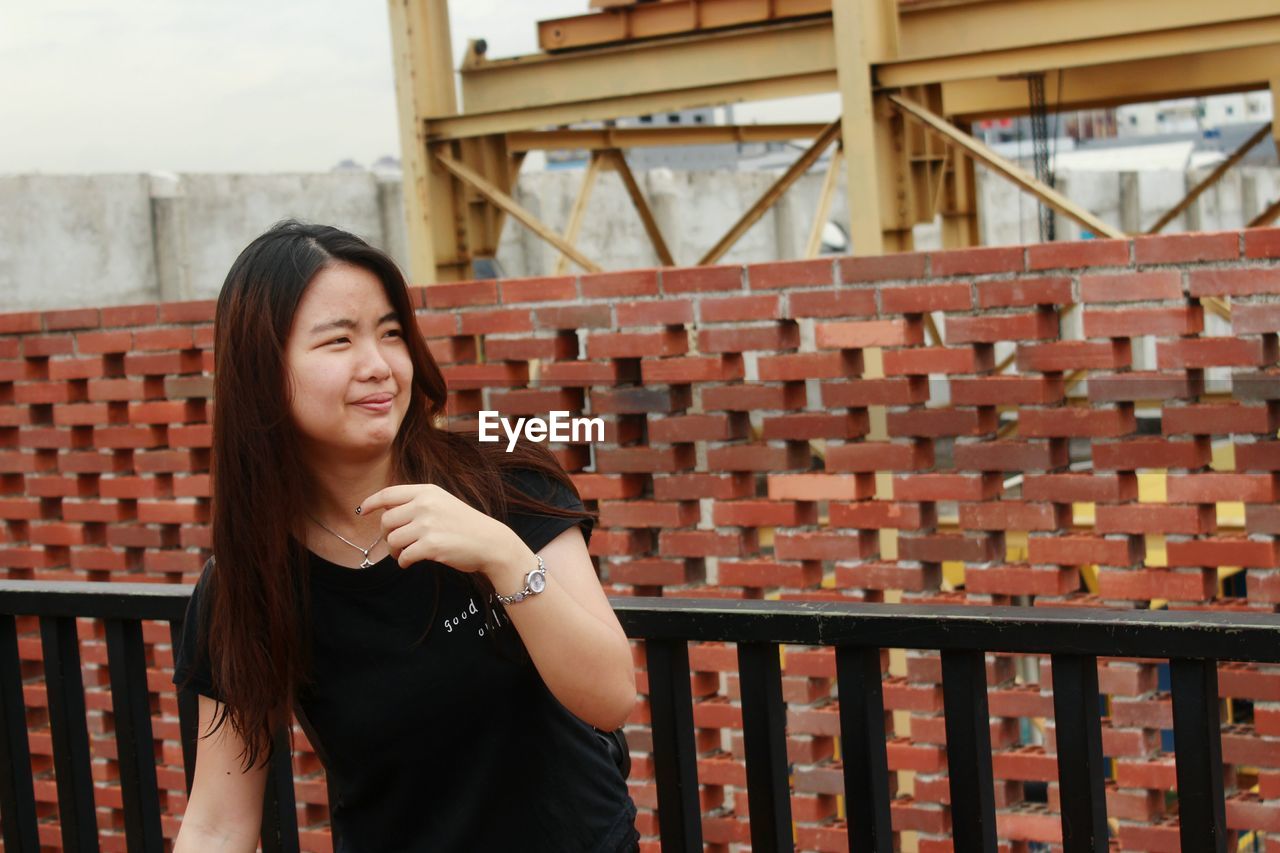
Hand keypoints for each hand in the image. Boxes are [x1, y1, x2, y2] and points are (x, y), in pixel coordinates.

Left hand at [359, 484, 519, 573]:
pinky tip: (410, 562)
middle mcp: (425, 505)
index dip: (371, 502)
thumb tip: (386, 511)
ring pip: (393, 539)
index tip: (362, 511)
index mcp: (427, 492)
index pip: (389, 494)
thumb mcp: (442, 503)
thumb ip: (417, 503)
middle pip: (387, 520)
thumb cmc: (465, 525)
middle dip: (387, 534)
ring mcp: (428, 525)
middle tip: (396, 543)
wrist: (490, 542)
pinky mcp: (431, 545)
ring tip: (404, 554)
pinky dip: (403, 562)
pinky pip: (404, 556)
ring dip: (394, 551)